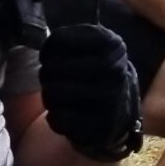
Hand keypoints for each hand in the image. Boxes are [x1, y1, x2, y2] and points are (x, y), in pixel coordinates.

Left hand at [39, 19, 140, 161]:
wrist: (120, 108)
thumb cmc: (95, 68)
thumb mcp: (91, 42)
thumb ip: (66, 37)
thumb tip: (44, 47)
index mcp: (111, 44)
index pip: (57, 40)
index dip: (47, 48)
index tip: (51, 53)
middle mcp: (114, 71)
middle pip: (52, 68)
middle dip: (47, 72)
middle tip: (54, 75)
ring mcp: (109, 101)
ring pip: (53, 93)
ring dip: (50, 93)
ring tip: (60, 92)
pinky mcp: (99, 128)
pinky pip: (58, 119)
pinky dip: (55, 115)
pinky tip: (67, 111)